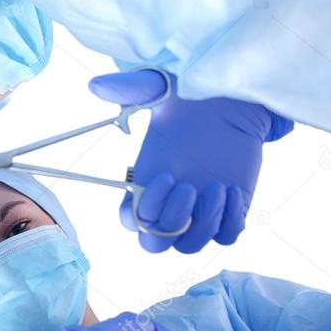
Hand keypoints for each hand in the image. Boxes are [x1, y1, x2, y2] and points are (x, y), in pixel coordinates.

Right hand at [89, 69, 292, 252]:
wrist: (232, 102)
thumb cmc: (189, 99)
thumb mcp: (158, 89)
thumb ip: (128, 89)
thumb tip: (96, 85)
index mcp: (145, 183)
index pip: (131, 220)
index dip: (145, 210)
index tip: (166, 176)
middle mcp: (168, 204)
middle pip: (155, 244)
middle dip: (172, 221)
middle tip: (189, 187)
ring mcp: (198, 211)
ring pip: (190, 245)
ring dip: (204, 222)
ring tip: (219, 187)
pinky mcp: (230, 211)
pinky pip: (226, 236)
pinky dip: (230, 221)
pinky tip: (234, 189)